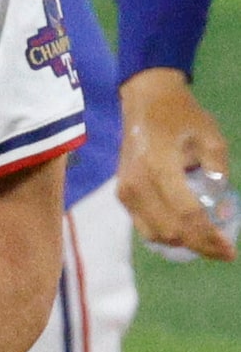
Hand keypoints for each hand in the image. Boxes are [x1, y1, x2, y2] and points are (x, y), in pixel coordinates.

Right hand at [119, 69, 232, 259]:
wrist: (145, 100)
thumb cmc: (181, 116)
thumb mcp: (211, 137)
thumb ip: (218, 172)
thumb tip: (221, 208)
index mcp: (160, 168)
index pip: (186, 214)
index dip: (209, 237)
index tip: (230, 250)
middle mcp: (137, 184)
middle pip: (169, 231)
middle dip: (199, 245)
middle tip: (223, 250)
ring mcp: (126, 190)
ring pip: (153, 233)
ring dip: (182, 243)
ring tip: (206, 242)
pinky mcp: (122, 193)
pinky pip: (143, 225)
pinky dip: (166, 234)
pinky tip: (186, 231)